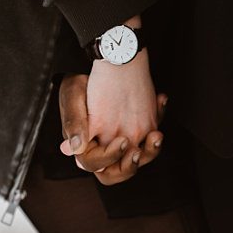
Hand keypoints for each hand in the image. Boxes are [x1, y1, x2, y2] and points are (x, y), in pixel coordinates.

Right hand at [58, 71, 166, 186]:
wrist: (103, 61)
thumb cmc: (83, 79)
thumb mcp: (72, 96)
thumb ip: (73, 123)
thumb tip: (72, 149)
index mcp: (85, 142)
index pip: (94, 164)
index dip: (108, 157)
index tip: (121, 142)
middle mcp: (104, 144)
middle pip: (118, 172)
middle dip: (129, 166)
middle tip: (137, 150)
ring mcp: (123, 137)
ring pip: (141, 158)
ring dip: (151, 149)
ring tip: (156, 134)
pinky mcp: (140, 127)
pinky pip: (152, 134)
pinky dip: (159, 117)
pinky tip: (160, 99)